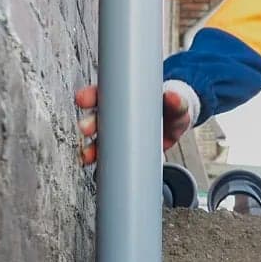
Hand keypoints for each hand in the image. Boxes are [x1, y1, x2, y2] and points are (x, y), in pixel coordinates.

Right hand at [74, 85, 192, 166]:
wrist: (177, 127)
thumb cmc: (173, 111)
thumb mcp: (177, 105)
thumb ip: (177, 101)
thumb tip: (172, 96)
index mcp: (126, 97)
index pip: (104, 93)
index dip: (91, 95)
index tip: (82, 99)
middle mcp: (118, 115)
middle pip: (98, 117)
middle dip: (90, 123)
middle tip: (86, 128)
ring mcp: (120, 134)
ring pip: (100, 139)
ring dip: (90, 147)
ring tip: (87, 155)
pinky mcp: (125, 150)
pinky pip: (110, 156)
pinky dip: (102, 163)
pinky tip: (96, 167)